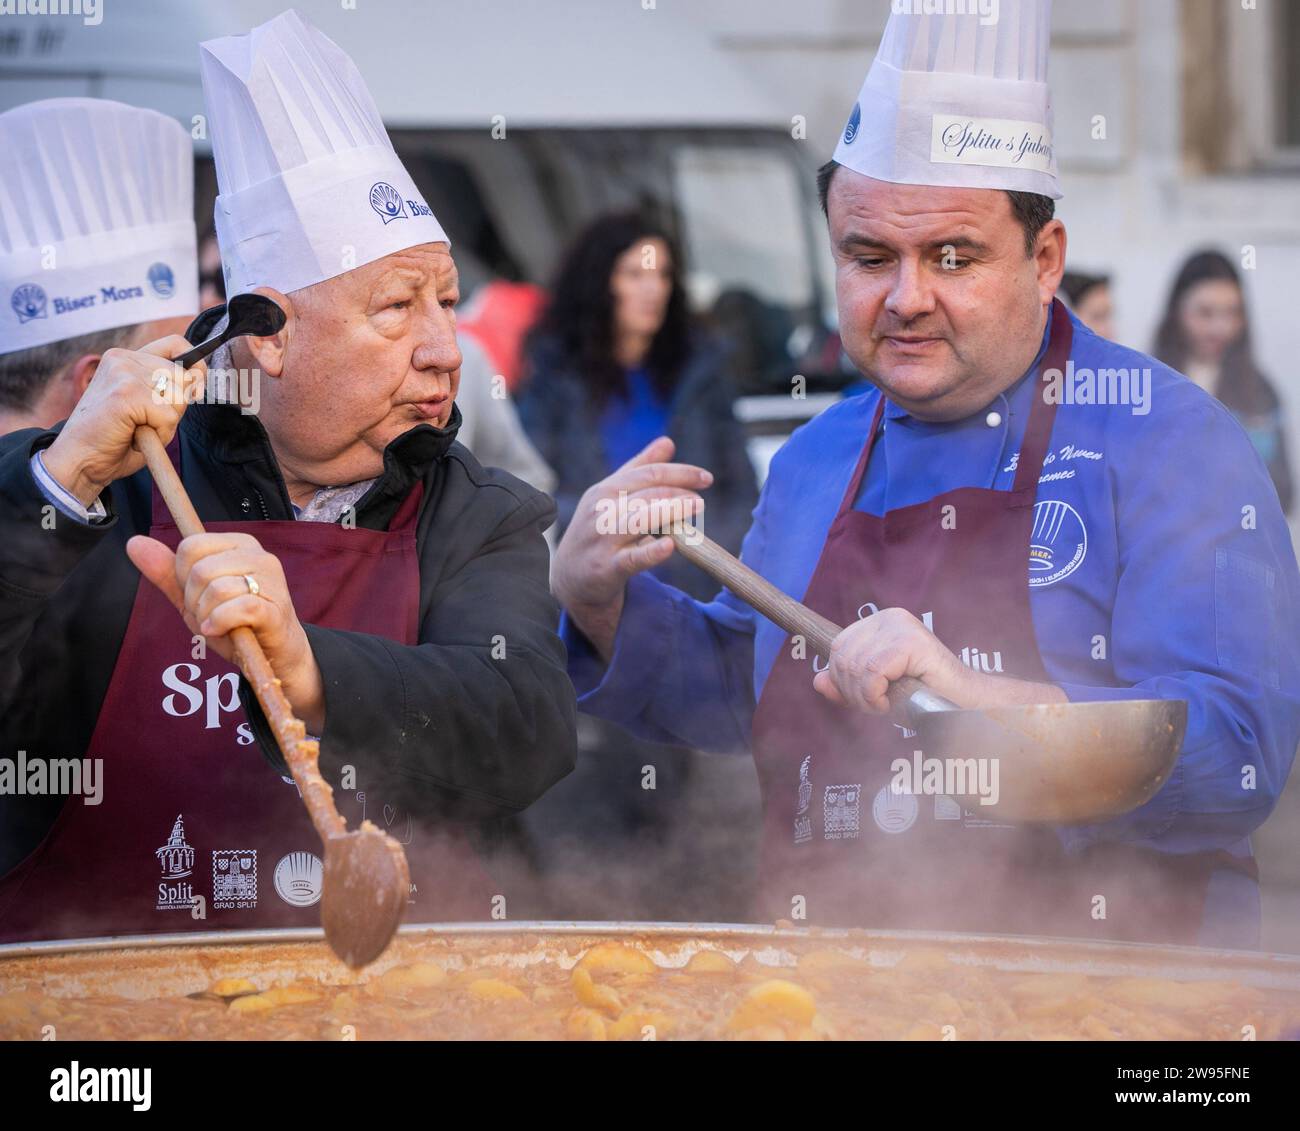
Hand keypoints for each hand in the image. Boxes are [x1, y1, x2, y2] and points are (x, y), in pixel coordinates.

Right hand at [41, 336, 205, 507]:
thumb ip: (166, 390)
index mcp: (126, 359)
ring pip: (180, 397)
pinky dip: (160, 434)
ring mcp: (123, 373)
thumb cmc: (115, 439)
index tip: (196, 388)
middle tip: (148, 422)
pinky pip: (169, 417)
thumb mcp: (144, 406)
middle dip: (178, 406)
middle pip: (185, 377)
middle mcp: (123, 359)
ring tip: (138, 429)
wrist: (80, 461)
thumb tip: (197, 380)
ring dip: (167, 423)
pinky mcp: (126, 393)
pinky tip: (134, 437)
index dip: (195, 366)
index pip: (176, 344)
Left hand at [126, 531, 324, 732]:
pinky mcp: (275, 608)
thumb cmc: (235, 623)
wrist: (274, 656)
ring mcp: (271, 581)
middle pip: (200, 569)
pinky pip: (235, 608)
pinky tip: (220, 631)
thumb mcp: (194, 597)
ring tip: (218, 625)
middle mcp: (259, 555)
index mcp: (239, 545)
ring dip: (206, 616)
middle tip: (210, 615)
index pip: (190, 546)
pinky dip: (219, 624)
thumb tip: (134, 542)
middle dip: (194, 600)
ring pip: (216, 589)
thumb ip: (165, 572)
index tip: (198, 596)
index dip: (182, 577)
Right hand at [551, 436, 712, 660]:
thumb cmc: (597, 532)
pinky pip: (632, 558)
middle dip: (678, 493)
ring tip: (695, 508)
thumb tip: (668, 442)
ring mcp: (602, 539)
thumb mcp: (611, 498)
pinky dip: (651, 552)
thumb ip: (639, 470)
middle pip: (646, 494)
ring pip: (640, 520)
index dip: (679, 473)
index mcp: (604, 491)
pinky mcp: (607, 568)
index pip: (647, 474)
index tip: (706, 478)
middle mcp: (600, 511)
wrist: (570, 578)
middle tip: (701, 501)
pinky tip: (670, 545)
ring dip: (670, 511)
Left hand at [812, 607, 968, 713]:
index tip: (862, 699)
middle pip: (842, 655)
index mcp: (879, 623)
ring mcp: (901, 627)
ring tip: (884, 707)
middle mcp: (889, 618)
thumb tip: (817, 681)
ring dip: (864, 697)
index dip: (842, 680)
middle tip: (874, 706)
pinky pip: (873, 671)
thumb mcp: (877, 690)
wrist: (965, 704)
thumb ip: (848, 685)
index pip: (838, 647)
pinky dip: (874, 695)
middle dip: (851, 690)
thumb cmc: (923, 696)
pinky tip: (890, 704)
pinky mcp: (912, 642)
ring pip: (856, 666)